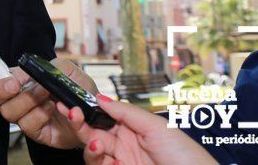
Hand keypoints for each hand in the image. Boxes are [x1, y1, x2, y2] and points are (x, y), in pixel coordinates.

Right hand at [0, 58, 95, 148]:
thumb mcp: (64, 68)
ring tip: (47, 93)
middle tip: (15, 85)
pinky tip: (53, 107)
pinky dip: (40, 114)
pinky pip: (28, 125)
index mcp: (17, 81)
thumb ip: (43, 67)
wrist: (97, 113)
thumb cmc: (78, 88)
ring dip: (28, 99)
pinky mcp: (35, 133)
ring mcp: (24, 117)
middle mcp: (16, 99)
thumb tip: (25, 74)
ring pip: (9, 112)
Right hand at [57, 96, 216, 164]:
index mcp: (133, 128)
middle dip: (79, 122)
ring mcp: (122, 162)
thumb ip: (126, 112)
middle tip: (71, 113)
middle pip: (92, 132)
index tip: (72, 102)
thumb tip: (100, 98)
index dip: (87, 109)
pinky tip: (107, 156)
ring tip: (94, 141)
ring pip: (91, 151)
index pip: (103, 116)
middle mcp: (125, 144)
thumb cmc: (186, 156)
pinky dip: (97, 160)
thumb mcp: (156, 126)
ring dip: (87, 144)